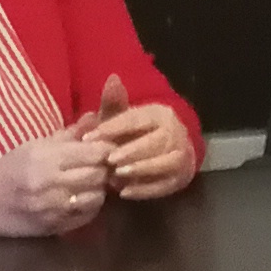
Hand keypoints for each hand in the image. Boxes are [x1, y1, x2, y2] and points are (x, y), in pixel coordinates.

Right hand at [0, 134, 113, 236]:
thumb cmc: (12, 167)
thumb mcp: (37, 145)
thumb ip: (70, 133)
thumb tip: (96, 117)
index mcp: (46, 158)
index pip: (95, 153)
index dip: (106, 149)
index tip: (106, 148)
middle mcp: (51, 185)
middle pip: (99, 175)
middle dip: (104, 168)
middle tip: (102, 165)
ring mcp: (53, 209)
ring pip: (97, 197)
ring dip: (99, 188)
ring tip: (91, 182)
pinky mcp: (55, 227)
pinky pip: (88, 216)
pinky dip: (90, 205)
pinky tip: (81, 198)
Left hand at [72, 75, 194, 199]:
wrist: (168, 152)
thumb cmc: (137, 133)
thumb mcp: (124, 117)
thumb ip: (114, 102)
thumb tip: (112, 78)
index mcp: (160, 114)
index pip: (137, 119)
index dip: (113, 127)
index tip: (89, 138)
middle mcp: (175, 133)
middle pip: (156, 142)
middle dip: (132, 151)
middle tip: (109, 160)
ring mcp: (181, 157)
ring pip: (164, 163)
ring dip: (140, 170)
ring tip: (116, 176)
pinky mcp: (180, 178)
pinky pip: (165, 185)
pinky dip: (144, 190)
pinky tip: (124, 192)